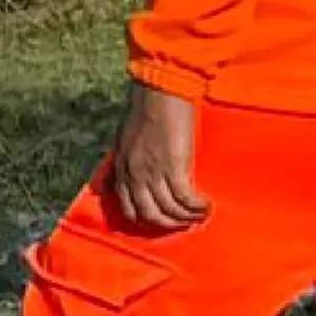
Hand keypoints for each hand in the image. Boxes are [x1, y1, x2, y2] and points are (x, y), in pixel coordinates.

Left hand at [105, 84, 209, 233]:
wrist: (161, 92)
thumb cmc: (145, 109)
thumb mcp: (123, 138)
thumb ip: (121, 161)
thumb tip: (109, 181)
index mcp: (122, 168)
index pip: (128, 207)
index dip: (145, 218)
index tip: (161, 219)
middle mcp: (135, 175)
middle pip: (149, 214)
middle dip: (168, 223)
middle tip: (183, 223)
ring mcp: (153, 173)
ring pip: (169, 210)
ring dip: (186, 217)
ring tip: (199, 215)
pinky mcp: (174, 168)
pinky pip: (186, 199)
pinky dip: (197, 207)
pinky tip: (206, 206)